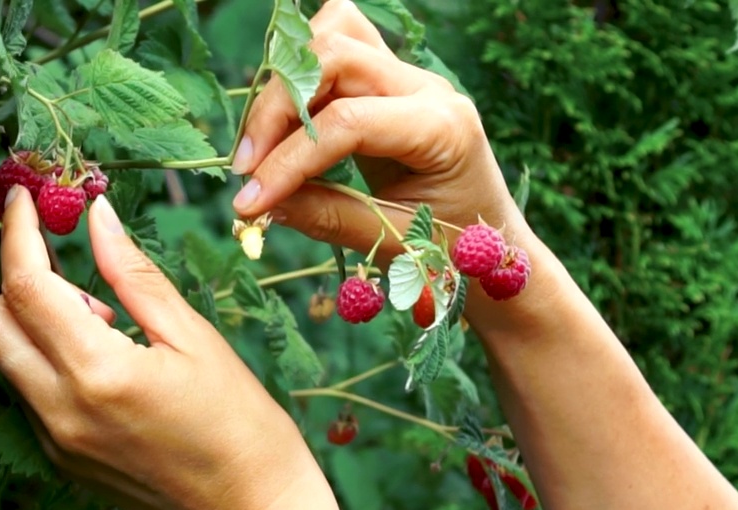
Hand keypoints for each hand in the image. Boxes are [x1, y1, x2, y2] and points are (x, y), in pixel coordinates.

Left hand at [0, 188, 336, 509]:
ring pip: (4, 360)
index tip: (24, 198)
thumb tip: (95, 215)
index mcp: (97, 372)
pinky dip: (48, 362)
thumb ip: (133, 274)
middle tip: (77, 277)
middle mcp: (59, 412)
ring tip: (107, 328)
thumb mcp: (194, 337)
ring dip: (34, 325)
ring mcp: (54, 443)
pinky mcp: (60, 462)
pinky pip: (28, 394)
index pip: (25, 285)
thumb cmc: (241, 424)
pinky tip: (106, 366)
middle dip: (16, 282)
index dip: (17, 232)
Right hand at [233, 0, 522, 246]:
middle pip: (334, 57)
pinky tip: (286, 121)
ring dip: (286, 83)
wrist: (492, 245)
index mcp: (441, 128)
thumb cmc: (451, 248)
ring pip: (335, 34)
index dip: (287, 160)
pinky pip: (341, 42)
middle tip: (245, 170)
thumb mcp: (391, 243)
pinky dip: (303, 71)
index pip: (346, 122)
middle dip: (276, 111)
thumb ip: (327, 217)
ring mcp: (408, 76)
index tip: (247, 201)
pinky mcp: (389, 79)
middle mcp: (426, 88)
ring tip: (263, 145)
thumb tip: (258, 203)